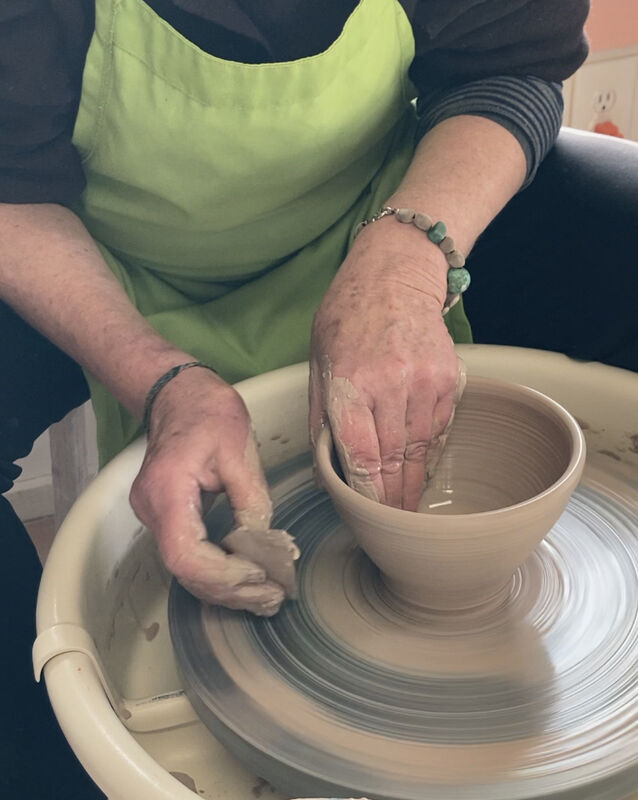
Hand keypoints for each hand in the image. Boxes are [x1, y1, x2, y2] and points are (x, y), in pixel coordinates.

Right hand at [130, 367, 292, 615]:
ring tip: (268, 597)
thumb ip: (251, 500)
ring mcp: (154, 515)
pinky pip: (188, 555)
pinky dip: (218, 573)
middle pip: (185, 570)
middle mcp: (152, 509)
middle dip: (231, 590)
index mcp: (167, 490)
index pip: (185, 554)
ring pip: (186, 569)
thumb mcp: (239, 450)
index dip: (222, 574)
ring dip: (226, 589)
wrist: (181, 396)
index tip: (260, 574)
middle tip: (274, 597)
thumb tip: (265, 545)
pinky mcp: (166, 518)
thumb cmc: (208, 413)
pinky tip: (248, 582)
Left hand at [310, 222, 464, 510]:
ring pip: (421, 448)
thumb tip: (325, 467)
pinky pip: (439, 428)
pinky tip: (422, 467)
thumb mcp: (318, 362)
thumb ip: (321, 417)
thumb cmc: (346, 318)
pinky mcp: (448, 378)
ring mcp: (424, 381)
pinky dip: (430, 451)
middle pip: (394, 459)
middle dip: (393, 497)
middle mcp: (390, 384)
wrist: (394, 275)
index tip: (370, 515)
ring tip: (409, 506)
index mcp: (349, 382)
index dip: (368, 492)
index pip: (361, 454)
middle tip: (392, 524)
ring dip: (414, 481)